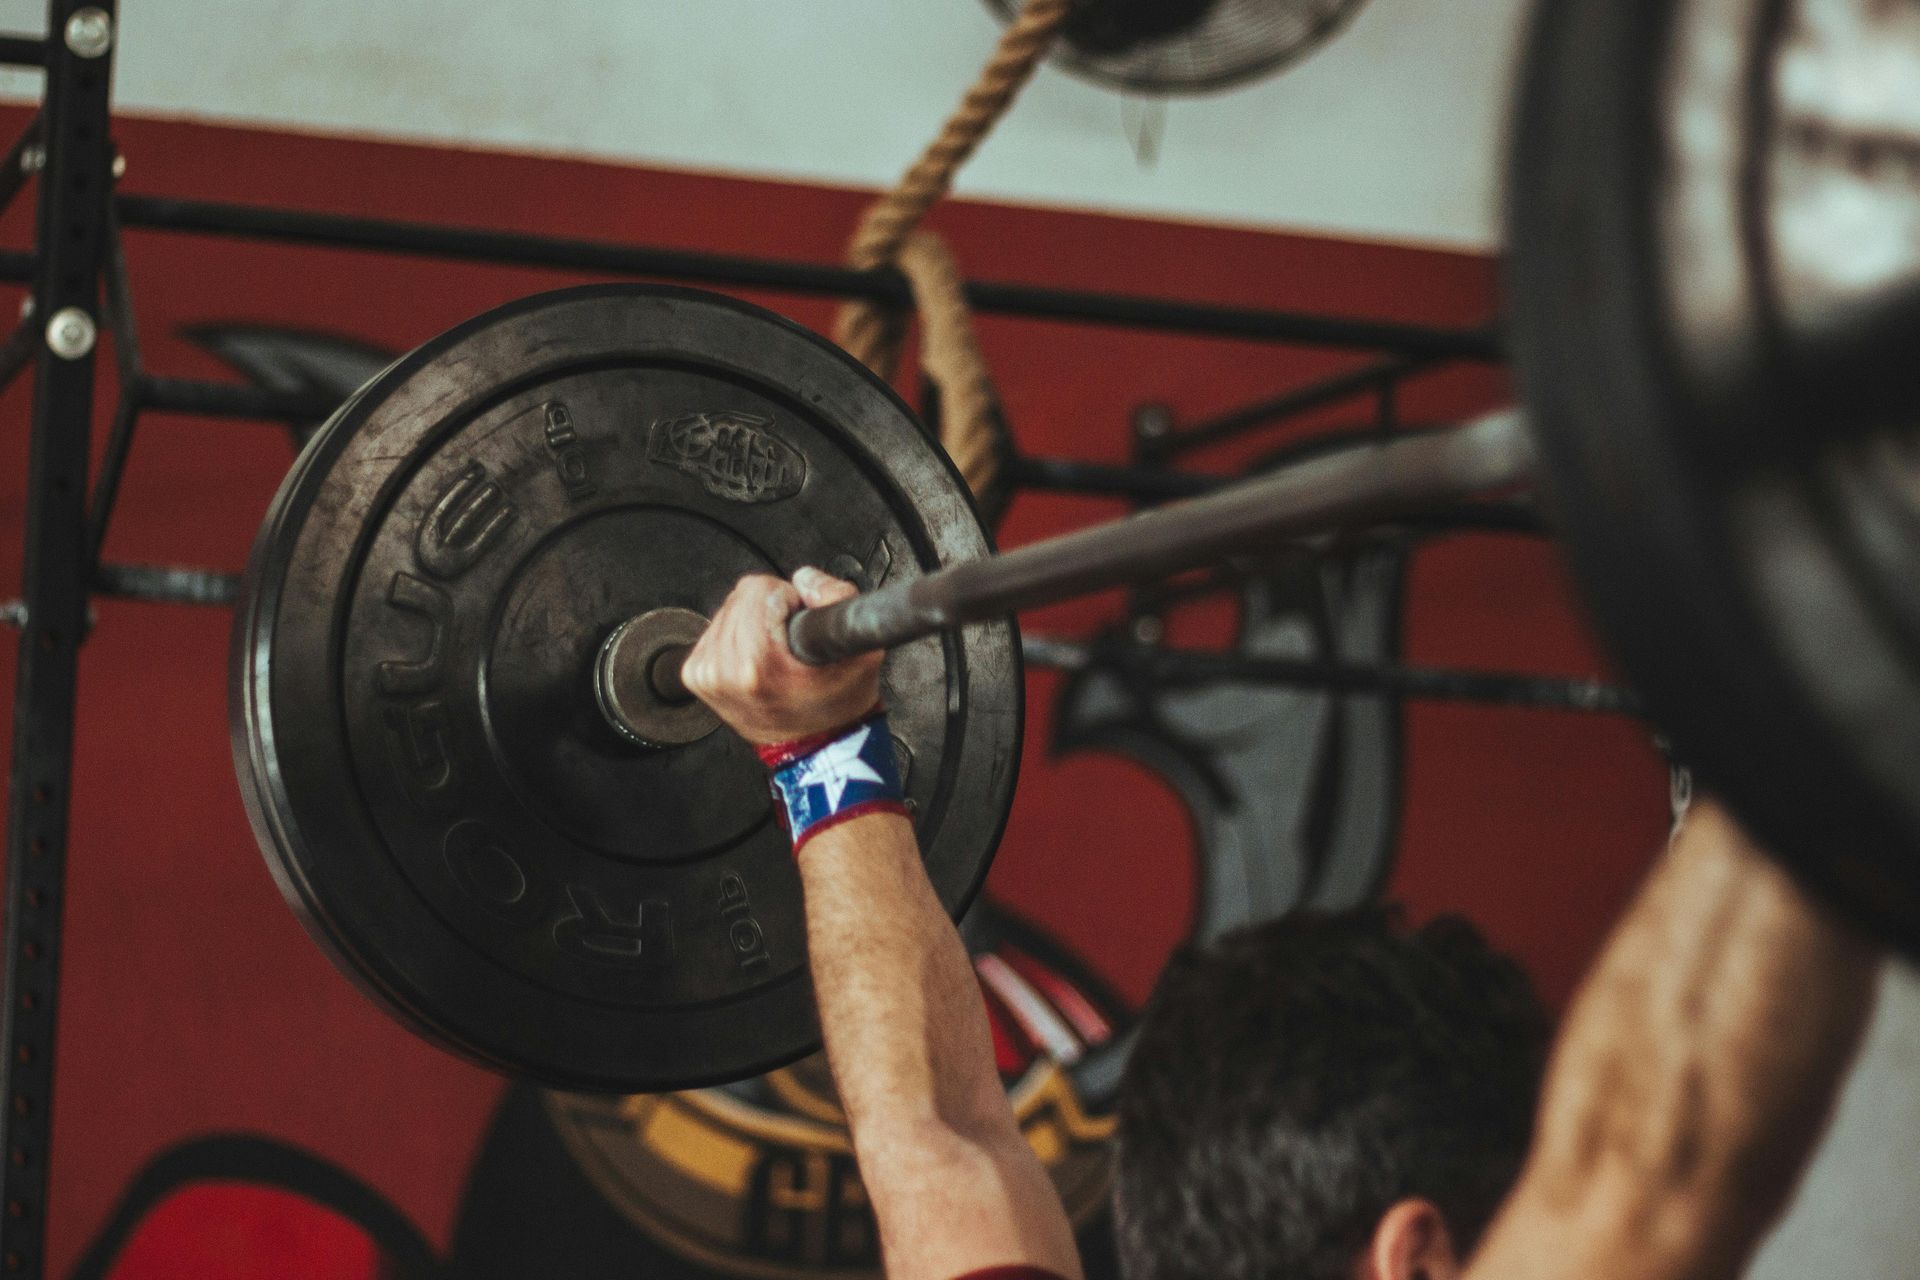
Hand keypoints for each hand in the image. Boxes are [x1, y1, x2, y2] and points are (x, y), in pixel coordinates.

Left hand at [682, 567, 882, 744]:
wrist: (816, 747)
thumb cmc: (835, 707)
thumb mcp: (861, 651)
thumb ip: (838, 597)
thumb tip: (803, 579)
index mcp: (756, 664)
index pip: (760, 589)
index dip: (789, 600)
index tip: (798, 627)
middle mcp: (722, 670)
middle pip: (741, 597)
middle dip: (769, 611)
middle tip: (788, 644)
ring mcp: (705, 674)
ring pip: (728, 610)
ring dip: (752, 623)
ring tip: (774, 655)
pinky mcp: (696, 676)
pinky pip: (716, 630)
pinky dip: (737, 638)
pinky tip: (756, 661)